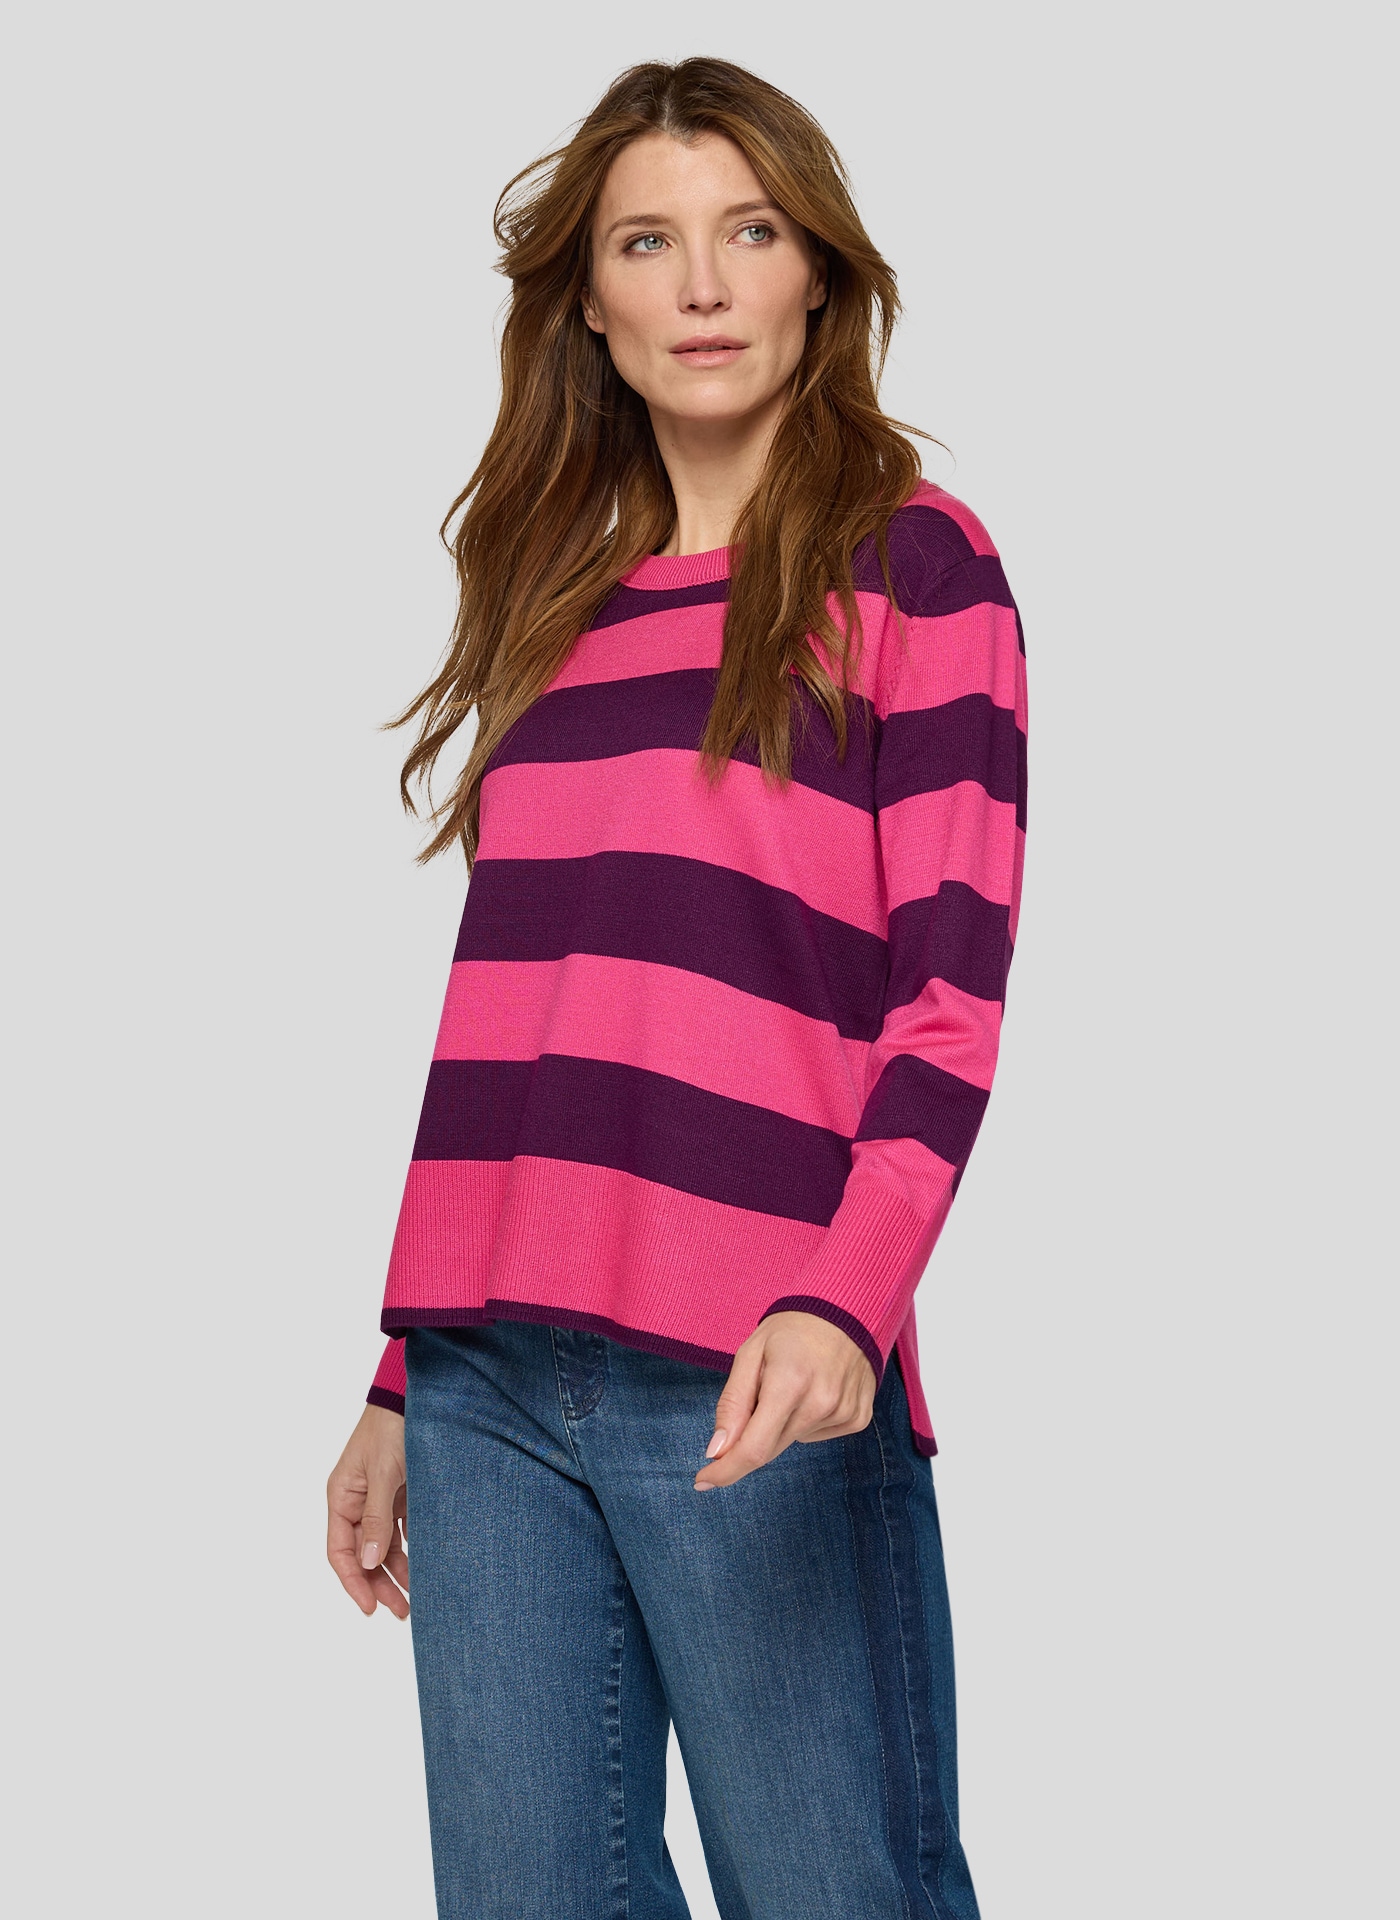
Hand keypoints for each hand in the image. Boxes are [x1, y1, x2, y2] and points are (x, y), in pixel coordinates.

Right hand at [326, 1403, 409, 1617]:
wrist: (413, 1396)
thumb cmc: (392, 1428)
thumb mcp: (384, 1473)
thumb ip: (377, 1518)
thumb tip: (370, 1562)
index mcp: (342, 1497)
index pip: (340, 1551)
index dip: (354, 1582)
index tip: (370, 1607)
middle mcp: (357, 1502)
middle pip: (364, 1554)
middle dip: (380, 1584)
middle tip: (402, 1611)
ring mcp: (379, 1498)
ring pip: (384, 1546)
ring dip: (398, 1571)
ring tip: (416, 1598)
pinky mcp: (401, 1493)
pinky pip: (402, 1530)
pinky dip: (411, 1549)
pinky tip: (425, 1566)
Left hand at [693, 1310, 876, 1490]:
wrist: (846, 1309)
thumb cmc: (791, 1329)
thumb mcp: (750, 1354)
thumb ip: (733, 1403)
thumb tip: (717, 1450)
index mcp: (789, 1382)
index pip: (753, 1448)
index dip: (725, 1470)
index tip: (702, 1480)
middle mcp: (821, 1402)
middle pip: (770, 1449)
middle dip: (750, 1437)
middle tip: (755, 1397)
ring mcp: (845, 1412)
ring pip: (792, 1441)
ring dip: (780, 1423)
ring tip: (793, 1382)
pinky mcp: (859, 1418)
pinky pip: (817, 1435)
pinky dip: (806, 1420)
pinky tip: (815, 1390)